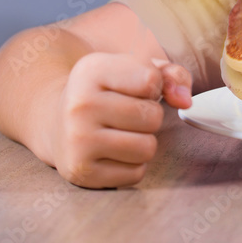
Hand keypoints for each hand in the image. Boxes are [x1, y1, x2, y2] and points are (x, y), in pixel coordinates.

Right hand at [50, 53, 191, 187]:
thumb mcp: (135, 69)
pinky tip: (113, 152)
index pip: (152, 80)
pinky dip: (132, 165)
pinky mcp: (80, 171)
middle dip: (150, 116)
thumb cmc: (107, 92)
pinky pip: (135, 173)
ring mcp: (77, 140)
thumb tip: (185, 100)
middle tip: (128, 114)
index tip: (137, 88)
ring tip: (122, 132)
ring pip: (147, 148)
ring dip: (143, 142)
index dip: (154, 87)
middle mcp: (80, 104)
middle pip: (152, 117)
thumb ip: (171, 75)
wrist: (56, 121)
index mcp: (93, 70)